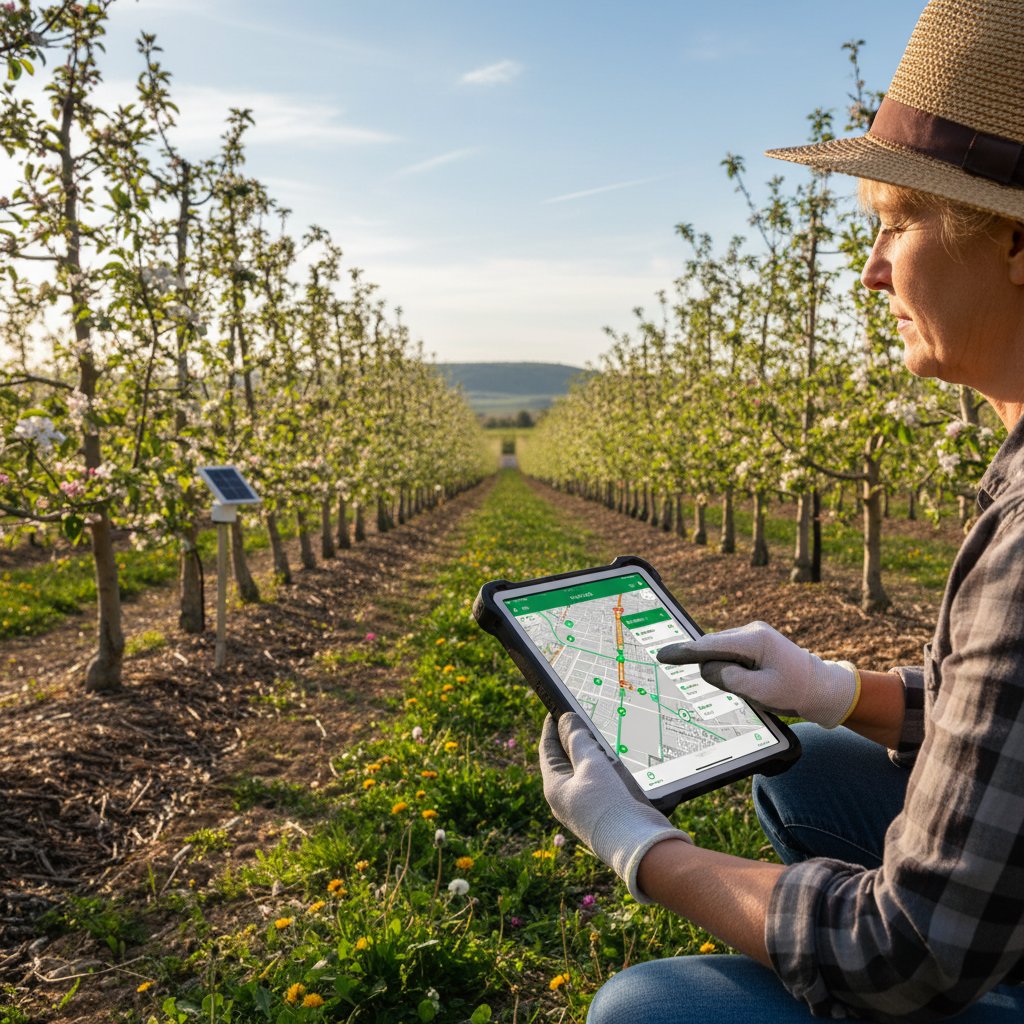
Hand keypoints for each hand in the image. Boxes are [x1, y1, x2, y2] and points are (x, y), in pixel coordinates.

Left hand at [539, 713, 690, 901]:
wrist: (638, 844)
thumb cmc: (608, 802)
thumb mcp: (591, 763)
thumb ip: (577, 739)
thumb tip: (565, 720)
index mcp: (554, 787)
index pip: (548, 749)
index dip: (552, 727)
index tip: (556, 708)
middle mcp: (565, 798)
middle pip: (564, 760)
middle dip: (571, 738)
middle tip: (579, 717)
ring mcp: (583, 807)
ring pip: (582, 771)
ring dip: (589, 753)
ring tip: (596, 733)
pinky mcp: (603, 812)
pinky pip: (598, 783)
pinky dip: (603, 767)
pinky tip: (613, 759)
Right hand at [657, 621, 858, 728]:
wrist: (822, 688)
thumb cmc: (796, 691)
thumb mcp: (761, 692)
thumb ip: (729, 679)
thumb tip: (707, 669)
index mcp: (755, 640)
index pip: (710, 645)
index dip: (685, 652)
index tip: (663, 655)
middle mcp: (751, 632)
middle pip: (713, 649)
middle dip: (713, 669)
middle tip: (741, 688)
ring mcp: (752, 636)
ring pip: (719, 654)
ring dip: (724, 672)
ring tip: (754, 686)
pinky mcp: (752, 645)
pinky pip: (728, 656)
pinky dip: (729, 670)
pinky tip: (750, 681)